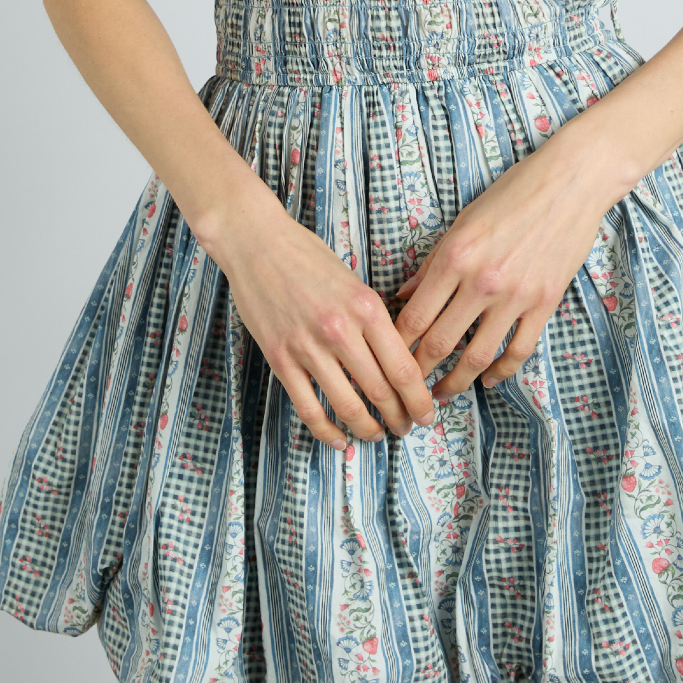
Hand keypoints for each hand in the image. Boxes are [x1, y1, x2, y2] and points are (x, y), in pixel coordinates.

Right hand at [211, 179, 437, 449]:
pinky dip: (327, 431)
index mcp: (366, 307)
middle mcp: (341, 330)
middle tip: (406, 428)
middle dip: (399, 418)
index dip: (419, 400)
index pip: (403, 369)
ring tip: (376, 436)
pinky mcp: (280, 359)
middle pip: (381, 392)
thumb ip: (373, 319)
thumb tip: (394, 358)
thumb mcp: (354, 280)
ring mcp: (308, 347)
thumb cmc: (306, 256)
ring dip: (367, 429)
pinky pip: (309, 408)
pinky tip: (338, 440)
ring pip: (348, 406)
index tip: (427, 414)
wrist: (255, 242)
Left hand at [392, 125, 637, 402]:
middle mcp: (481, 281)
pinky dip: (500, 371)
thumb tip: (405, 294)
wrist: (571, 180)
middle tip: (406, 389)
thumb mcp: (464, 220)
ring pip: (477, 356)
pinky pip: (518, 350)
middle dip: (417, 372)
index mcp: (455, 256)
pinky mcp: (545, 303)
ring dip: (456, 382)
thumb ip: (433, 262)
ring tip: (442, 394)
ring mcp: (516, 295)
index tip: (388, 359)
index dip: (397, 344)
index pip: (415, 316)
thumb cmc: (514, 192)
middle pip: (439, 343)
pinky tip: (487, 378)